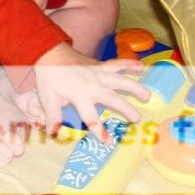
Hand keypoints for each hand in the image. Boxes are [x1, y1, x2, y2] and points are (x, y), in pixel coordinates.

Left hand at [32, 43, 148, 141]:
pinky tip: (141, 65)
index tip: (108, 142)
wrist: (50, 52)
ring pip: (121, 80)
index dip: (99, 130)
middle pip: (113, 99)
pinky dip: (129, 63)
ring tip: (147, 96)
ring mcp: (98, 74)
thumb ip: (52, 116)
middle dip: (126, 109)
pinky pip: (117, 63)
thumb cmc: (49, 77)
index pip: (91, 117)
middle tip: (136, 119)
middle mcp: (93, 85)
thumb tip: (53, 133)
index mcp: (80, 95)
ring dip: (135, 87)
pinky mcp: (100, 65)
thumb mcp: (47, 98)